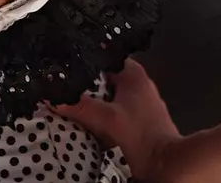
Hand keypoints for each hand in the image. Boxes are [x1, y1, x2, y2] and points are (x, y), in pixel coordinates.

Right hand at [56, 60, 182, 180]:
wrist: (165, 165)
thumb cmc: (144, 137)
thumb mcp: (106, 119)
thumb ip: (79, 106)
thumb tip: (54, 98)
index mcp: (134, 74)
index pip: (105, 55)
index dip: (86, 58)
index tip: (68, 62)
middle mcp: (138, 85)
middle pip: (104, 77)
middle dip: (86, 83)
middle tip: (65, 86)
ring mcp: (139, 104)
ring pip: (108, 96)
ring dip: (93, 101)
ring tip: (72, 104)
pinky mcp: (138, 122)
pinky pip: (114, 112)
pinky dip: (101, 116)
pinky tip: (89, 123)